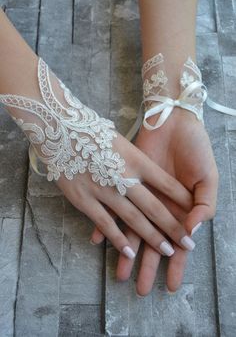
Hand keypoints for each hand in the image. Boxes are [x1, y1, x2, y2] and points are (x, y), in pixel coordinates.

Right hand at [56, 130, 193, 259]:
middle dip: (173, 227)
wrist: (60, 128)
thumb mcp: (122, 141)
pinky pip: (105, 223)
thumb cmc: (93, 132)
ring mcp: (104, 190)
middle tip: (188, 244)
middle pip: (154, 207)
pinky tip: (130, 251)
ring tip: (167, 251)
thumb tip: (154, 179)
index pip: (166, 184)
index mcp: (136, 160)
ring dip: (151, 237)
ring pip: (133, 219)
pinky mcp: (85, 200)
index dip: (182, 201)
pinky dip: (118, 239)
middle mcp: (124, 177)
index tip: (194, 213)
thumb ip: (137, 161)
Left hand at [90, 108, 217, 293]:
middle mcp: (160, 207)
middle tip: (139, 288)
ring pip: (131, 229)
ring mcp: (141, 197)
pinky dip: (106, 221)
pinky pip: (114, 205)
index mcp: (181, 209)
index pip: (178, 243)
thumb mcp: (208, 178)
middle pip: (152, 242)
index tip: (171, 286)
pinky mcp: (126, 183)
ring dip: (124, 250)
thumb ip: (203, 205)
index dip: (176, 265)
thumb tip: (191, 232)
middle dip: (147, 265)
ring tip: (118, 273)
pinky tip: (98, 239)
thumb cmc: (196, 149)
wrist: (173, 122)